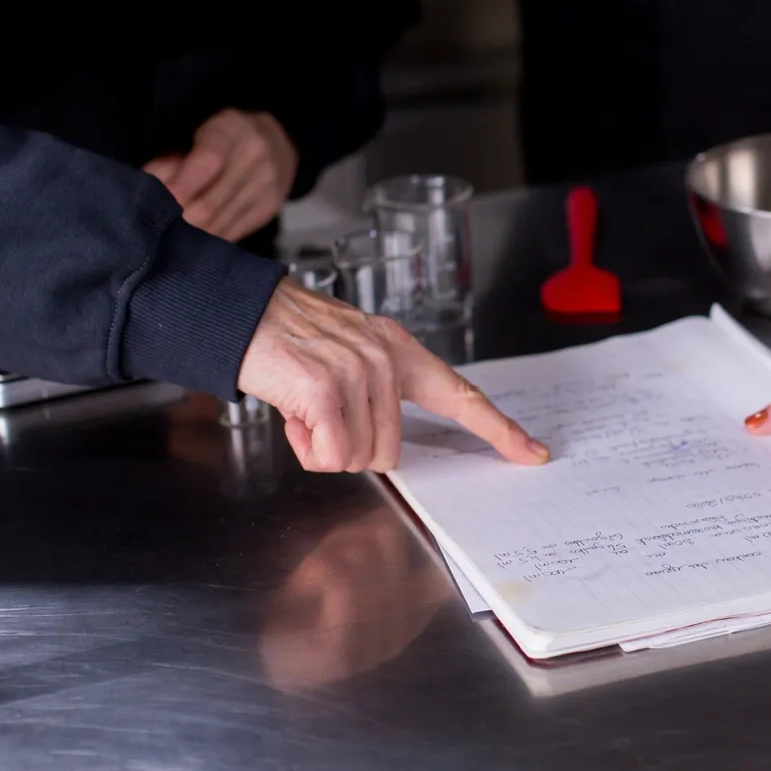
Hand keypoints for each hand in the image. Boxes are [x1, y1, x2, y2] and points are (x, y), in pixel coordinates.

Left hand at [144, 109, 297, 242]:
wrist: (278, 144)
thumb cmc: (222, 138)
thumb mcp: (198, 135)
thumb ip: (171, 159)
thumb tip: (147, 186)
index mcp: (231, 130)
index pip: (207, 162)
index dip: (181, 186)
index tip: (159, 204)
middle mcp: (255, 157)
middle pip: (210, 203)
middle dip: (179, 220)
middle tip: (154, 228)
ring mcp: (267, 186)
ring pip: (219, 224)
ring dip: (191, 235)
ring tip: (170, 236)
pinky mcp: (269, 209)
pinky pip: (232, 233)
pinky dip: (208, 239)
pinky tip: (194, 240)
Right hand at [238, 280, 550, 473]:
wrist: (236, 312)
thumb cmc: (286, 340)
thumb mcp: (346, 355)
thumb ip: (375, 394)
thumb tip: (378, 447)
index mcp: (400, 351)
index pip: (462, 396)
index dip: (500, 429)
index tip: (533, 453)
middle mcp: (387, 360)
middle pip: (390, 451)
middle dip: (347, 447)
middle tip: (316, 414)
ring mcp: (359, 373)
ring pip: (358, 458)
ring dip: (322, 447)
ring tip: (301, 406)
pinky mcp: (327, 391)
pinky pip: (329, 455)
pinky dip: (304, 446)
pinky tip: (290, 411)